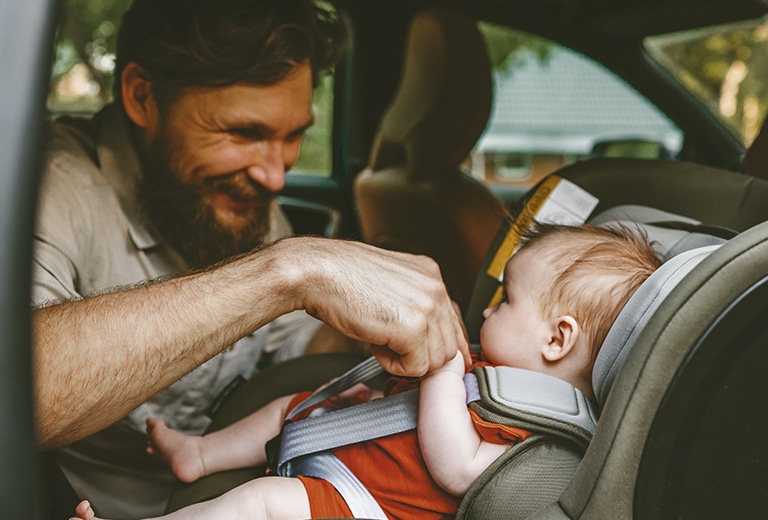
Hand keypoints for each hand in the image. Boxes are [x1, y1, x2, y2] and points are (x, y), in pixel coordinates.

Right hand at [289, 237, 469, 376]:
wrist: (316, 272)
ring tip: (379, 340)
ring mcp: (427, 307)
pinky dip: (393, 365)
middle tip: (390, 345)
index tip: (432, 358)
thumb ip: (412, 302)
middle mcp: (435, 287)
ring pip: (436, 360)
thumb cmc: (340, 277)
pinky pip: (416, 367)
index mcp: (430, 274)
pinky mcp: (413, 328)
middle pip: (449, 344)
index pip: (453, 320)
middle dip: (421, 354)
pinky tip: (375, 345)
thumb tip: (425, 333)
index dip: (441, 344)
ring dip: (406, 360)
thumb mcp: (388, 283)